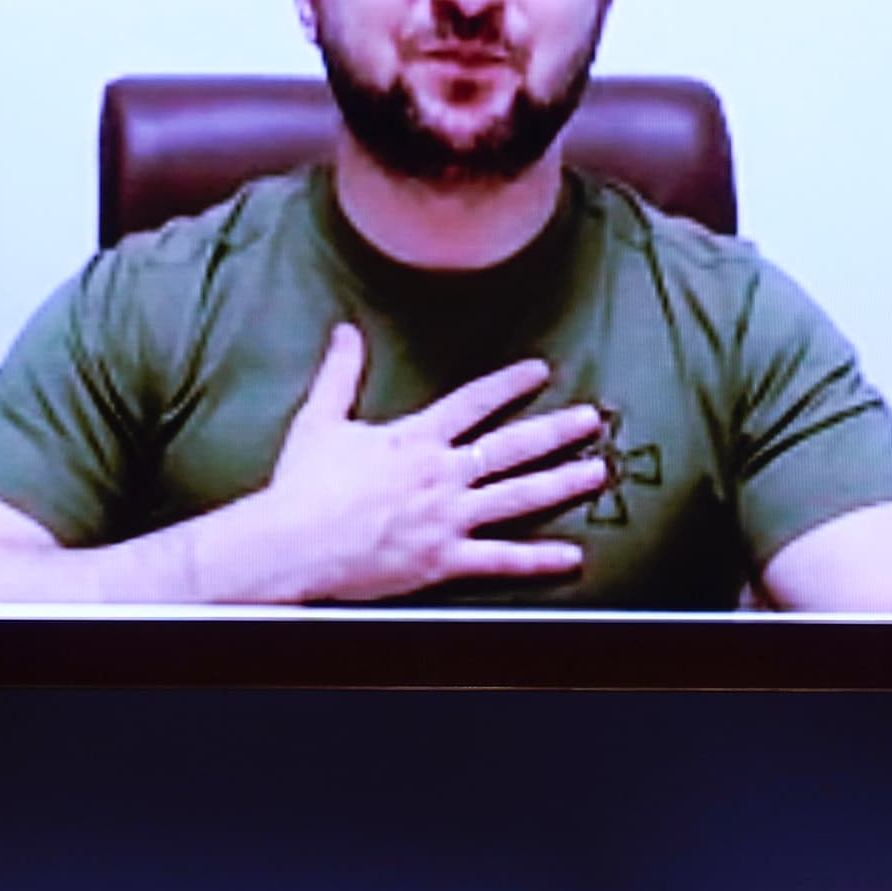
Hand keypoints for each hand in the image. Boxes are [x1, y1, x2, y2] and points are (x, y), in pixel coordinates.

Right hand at [204, 333, 601, 600]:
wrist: (294, 541)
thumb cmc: (302, 485)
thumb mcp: (319, 419)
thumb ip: (340, 373)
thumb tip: (345, 330)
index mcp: (415, 439)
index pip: (474, 402)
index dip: (510, 384)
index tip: (541, 371)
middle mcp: (442, 473)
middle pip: (512, 446)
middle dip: (557, 430)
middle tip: (592, 420)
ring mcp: (448, 517)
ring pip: (519, 496)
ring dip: (563, 482)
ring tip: (597, 472)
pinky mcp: (443, 559)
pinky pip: (501, 560)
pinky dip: (539, 560)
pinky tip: (572, 556)